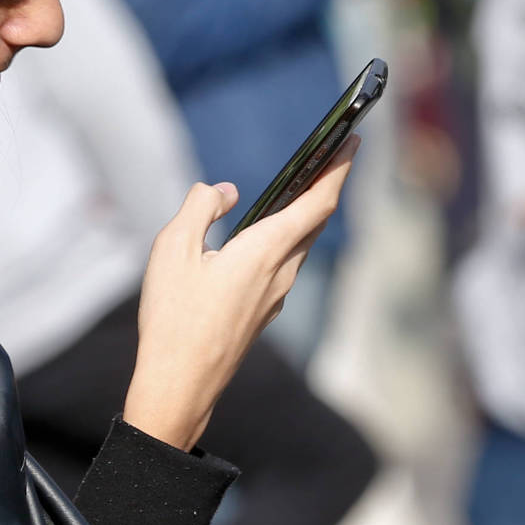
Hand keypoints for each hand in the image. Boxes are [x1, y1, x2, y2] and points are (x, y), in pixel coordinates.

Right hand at [123, 140, 355, 450]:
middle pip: (315, 221)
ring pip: (299, 245)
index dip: (338, 169)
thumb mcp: (172, 249)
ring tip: (299, 188)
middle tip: (330, 154)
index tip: (352, 140)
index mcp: (265, 252)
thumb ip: (200, 207)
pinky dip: (284, 239)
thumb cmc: (174, 318)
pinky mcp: (263, 312)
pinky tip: (263, 236)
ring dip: (304, 214)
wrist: (180, 384)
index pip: (318, 202)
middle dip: (325, 185)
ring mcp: (275, 296)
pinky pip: (282, 265)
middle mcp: (281, 273)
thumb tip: (225, 192)